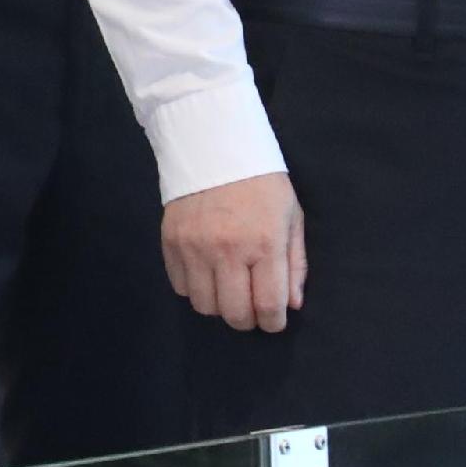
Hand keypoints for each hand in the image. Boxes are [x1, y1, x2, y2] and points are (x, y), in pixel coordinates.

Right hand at [161, 172, 304, 331]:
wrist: (213, 144)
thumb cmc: (261, 181)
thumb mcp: (291, 216)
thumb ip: (295, 264)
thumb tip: (292, 305)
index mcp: (264, 243)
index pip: (268, 305)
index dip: (273, 322)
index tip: (274, 320)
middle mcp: (227, 250)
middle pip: (234, 314)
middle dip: (247, 320)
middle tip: (252, 308)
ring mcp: (194, 247)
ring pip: (204, 306)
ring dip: (219, 305)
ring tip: (228, 288)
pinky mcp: (170, 242)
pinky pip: (180, 287)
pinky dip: (195, 288)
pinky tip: (206, 272)